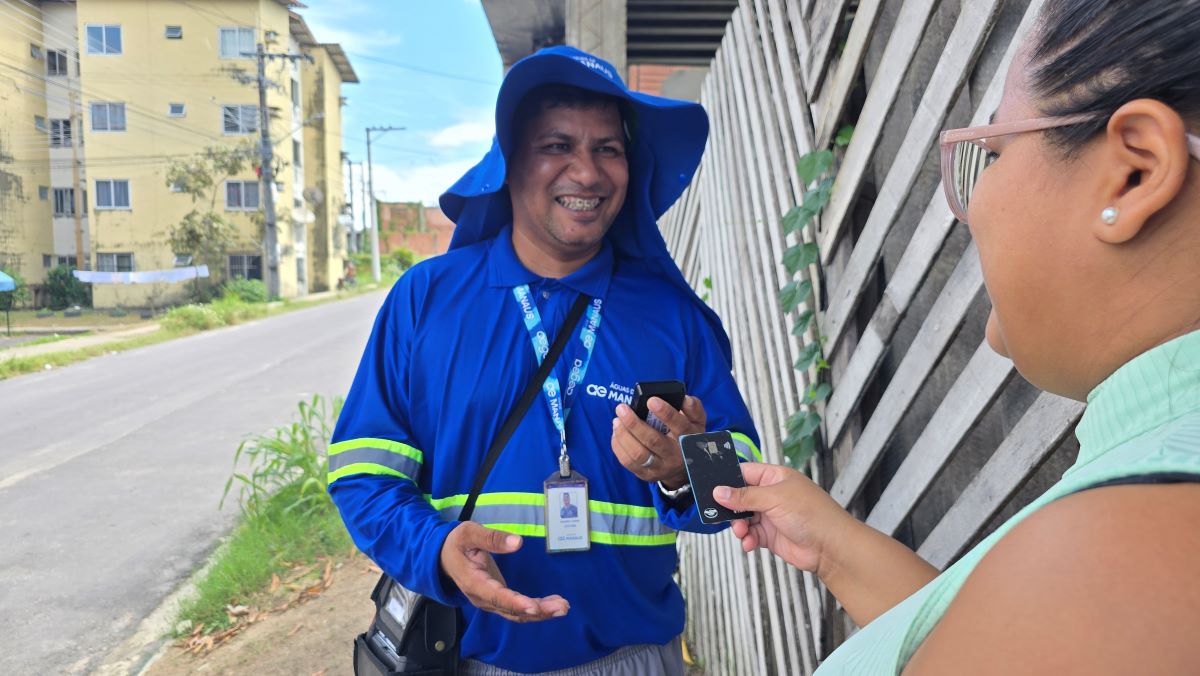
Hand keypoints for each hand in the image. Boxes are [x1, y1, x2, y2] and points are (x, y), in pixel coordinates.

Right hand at [438, 522, 568, 621]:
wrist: (443, 558)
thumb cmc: (457, 543)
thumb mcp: (469, 533)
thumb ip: (492, 538)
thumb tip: (518, 543)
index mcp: (474, 582)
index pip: (496, 596)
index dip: (516, 603)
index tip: (535, 607)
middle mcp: (483, 598)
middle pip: (511, 610)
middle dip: (538, 611)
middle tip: (561, 606)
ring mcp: (490, 602)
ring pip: (517, 614)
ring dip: (541, 612)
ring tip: (563, 606)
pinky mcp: (498, 600)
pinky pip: (518, 610)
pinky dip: (537, 610)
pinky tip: (554, 604)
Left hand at [611, 395, 705, 488]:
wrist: (684, 466)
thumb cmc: (686, 436)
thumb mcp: (696, 422)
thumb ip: (693, 408)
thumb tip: (684, 399)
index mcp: (688, 439)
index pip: (679, 426)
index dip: (665, 413)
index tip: (651, 400)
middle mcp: (675, 456)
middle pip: (653, 441)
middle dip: (634, 423)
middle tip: (622, 408)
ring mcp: (659, 468)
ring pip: (637, 454)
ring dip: (623, 435)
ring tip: (617, 420)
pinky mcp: (646, 475)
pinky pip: (627, 462)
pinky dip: (618, 445)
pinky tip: (617, 432)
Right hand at [712, 462, 855, 574]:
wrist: (830, 547)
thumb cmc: (811, 514)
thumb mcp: (775, 499)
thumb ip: (745, 496)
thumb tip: (719, 491)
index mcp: (775, 477)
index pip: (745, 472)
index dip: (728, 479)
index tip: (711, 488)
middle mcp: (772, 495)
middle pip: (740, 497)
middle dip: (730, 507)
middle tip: (721, 514)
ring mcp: (771, 516)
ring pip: (743, 518)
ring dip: (738, 526)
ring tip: (741, 533)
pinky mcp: (771, 535)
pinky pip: (751, 534)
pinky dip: (747, 539)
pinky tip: (749, 543)